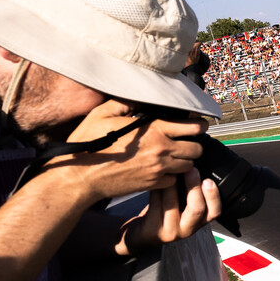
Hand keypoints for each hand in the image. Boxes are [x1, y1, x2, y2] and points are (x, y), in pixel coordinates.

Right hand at [51, 100, 208, 199]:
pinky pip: (174, 181)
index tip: (198, 124)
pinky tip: (162, 169)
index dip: (200, 124)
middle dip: (194, 143)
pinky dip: (172, 176)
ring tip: (175, 155)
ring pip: (189, 166)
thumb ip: (125, 103)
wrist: (79, 177)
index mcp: (154, 130)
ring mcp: (158, 170)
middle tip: (186, 140)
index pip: (193, 127)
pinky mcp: (152, 184)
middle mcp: (161, 150)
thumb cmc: (88, 144)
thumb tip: (139, 97)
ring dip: (184, 160)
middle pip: (197, 149)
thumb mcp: (102, 114)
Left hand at [115, 168, 221, 255]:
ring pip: (172, 203)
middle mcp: (188, 229)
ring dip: (171, 183)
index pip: (215, 211)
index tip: (208, 180)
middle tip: (191, 169)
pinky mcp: (155, 229)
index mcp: (200, 221)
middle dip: (194, 186)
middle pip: (197, 209)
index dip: (213, 196)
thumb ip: (191, 190)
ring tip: (170, 169)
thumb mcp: (183, 204)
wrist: (144, 233)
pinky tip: (156, 178)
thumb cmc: (167, 212)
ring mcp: (171, 231)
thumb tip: (195, 164)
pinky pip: (156, 203)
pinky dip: (157, 188)